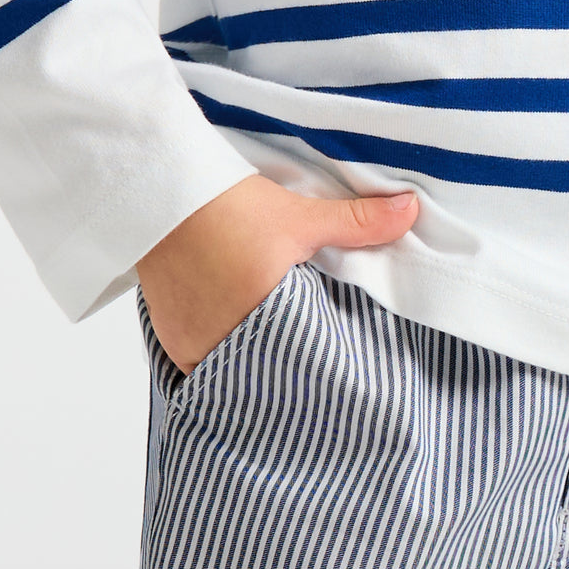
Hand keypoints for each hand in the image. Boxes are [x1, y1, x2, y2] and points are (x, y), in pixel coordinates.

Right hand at [135, 174, 418, 375]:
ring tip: (275, 357)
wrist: (157, 190)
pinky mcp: (172, 341)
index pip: (302, 365)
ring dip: (253, 366)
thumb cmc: (223, 204)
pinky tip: (238, 344)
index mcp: (259, 318)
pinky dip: (223, 357)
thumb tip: (411, 210)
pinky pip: (203, 365)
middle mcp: (221, 342)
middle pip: (265, 375)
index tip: (337, 378)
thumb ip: (357, 222)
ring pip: (234, 374)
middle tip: (309, 369)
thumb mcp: (298, 214)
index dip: (319, 371)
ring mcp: (192, 346)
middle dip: (287, 371)